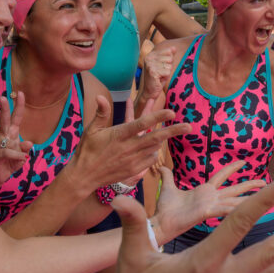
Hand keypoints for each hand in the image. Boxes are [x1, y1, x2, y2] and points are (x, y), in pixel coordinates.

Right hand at [0, 93, 32, 186]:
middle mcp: (3, 136)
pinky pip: (8, 153)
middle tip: (3, 97)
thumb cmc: (10, 163)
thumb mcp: (21, 156)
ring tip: (22, 158)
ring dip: (18, 150)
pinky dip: (16, 157)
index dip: (18, 106)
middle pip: (4, 120)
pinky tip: (20, 160)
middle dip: (4, 109)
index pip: (16, 117)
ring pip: (8, 141)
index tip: (20, 93)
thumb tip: (29, 143)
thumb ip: (25, 149)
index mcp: (11, 134)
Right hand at [67, 96, 189, 189]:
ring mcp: (132, 160)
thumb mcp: (92, 130)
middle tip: (189, 126)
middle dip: (173, 131)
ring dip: (163, 139)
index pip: (142, 124)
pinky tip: (152, 147)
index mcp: (119, 135)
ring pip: (154, 148)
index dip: (157, 116)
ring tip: (171, 132)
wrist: (84, 176)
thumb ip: (101, 113)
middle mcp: (128, 147)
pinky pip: (149, 159)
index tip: (171, 112)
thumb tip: (101, 96)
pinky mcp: (133, 170)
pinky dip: (154, 152)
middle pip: (155, 137)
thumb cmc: (87, 150)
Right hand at [140, 47, 174, 106]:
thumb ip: (169, 55)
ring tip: (160, 76)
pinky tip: (159, 79)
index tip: (161, 67)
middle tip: (161, 73)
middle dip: (168, 67)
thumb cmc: (158, 78)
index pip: (169, 52)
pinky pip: (167, 72)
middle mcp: (149, 58)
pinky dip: (165, 77)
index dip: (168, 61)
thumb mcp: (164, 64)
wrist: (150, 91)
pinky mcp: (152, 72)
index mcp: (151, 54)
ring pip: (169, 66)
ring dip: (167, 73)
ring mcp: (150, 64)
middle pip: (170, 58)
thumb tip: (174, 48)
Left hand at [150, 163, 266, 242]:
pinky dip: (239, 208)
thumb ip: (167, 177)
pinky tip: (252, 206)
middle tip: (266, 181)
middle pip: (235, 189)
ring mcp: (211, 206)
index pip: (222, 176)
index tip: (244, 162)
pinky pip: (227, 209)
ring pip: (236, 199)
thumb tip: (161, 167)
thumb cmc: (165, 210)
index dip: (232, 168)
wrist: (160, 223)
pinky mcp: (208, 212)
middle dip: (250, 185)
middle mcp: (211, 199)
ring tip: (266, 194)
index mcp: (204, 192)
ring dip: (251, 197)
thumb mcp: (168, 188)